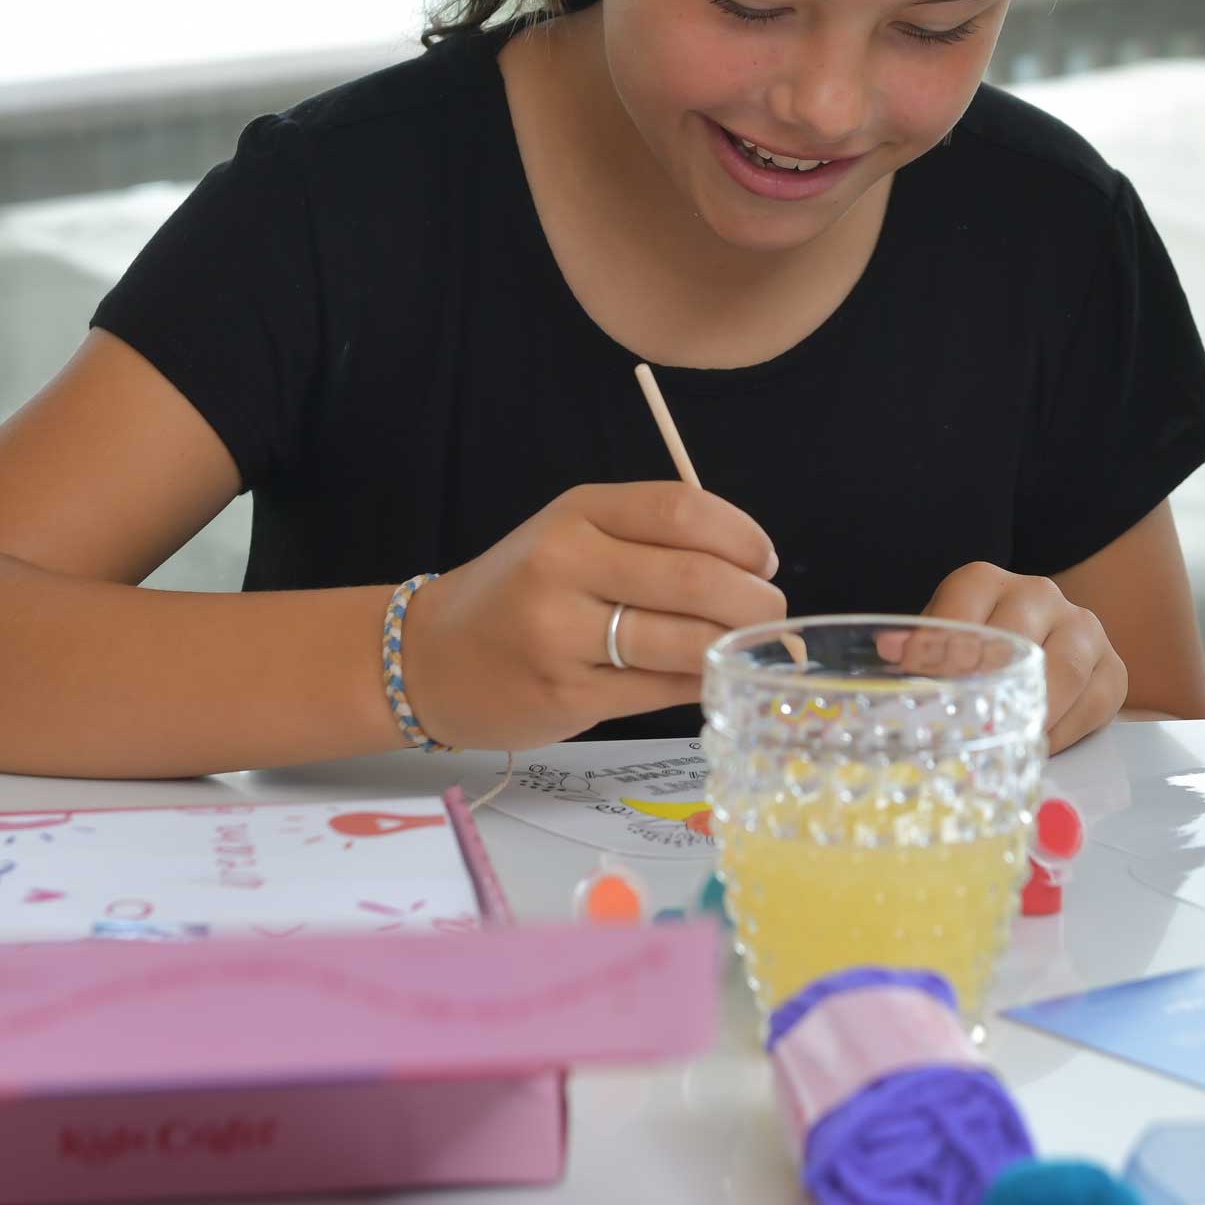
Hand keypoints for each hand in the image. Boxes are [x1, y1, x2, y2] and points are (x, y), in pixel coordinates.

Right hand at [396, 484, 784, 750]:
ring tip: (749, 646)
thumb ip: (650, 540)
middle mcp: (565, 566)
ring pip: (684, 641)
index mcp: (577, 514)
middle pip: (694, 578)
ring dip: (735, 645)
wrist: (432, 658)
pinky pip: (661, 689)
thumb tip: (754, 568)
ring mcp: (561, 635)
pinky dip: (700, 682)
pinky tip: (708, 676)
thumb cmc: (522, 591)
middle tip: (772, 613)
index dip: (741, 535)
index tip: (764, 560)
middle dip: (754, 599)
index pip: (680, 509)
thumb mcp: (573, 536)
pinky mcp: (565, 695)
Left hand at [881, 562, 1127, 754]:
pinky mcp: (1112, 669)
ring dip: (1033, 711)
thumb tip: (890, 649)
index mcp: (986, 582)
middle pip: (1017, 635)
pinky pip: (1095, 701)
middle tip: (968, 724)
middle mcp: (1038, 594)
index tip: (924, 684)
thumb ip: (920, 648)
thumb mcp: (943, 644)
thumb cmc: (978, 657)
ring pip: (1063, 668)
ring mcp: (1082, 629)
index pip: (963, 603)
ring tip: (1006, 742)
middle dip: (990, 684)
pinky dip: (1065, 731)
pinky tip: (1038, 746)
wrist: (1045, 658)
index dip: (941, 645)